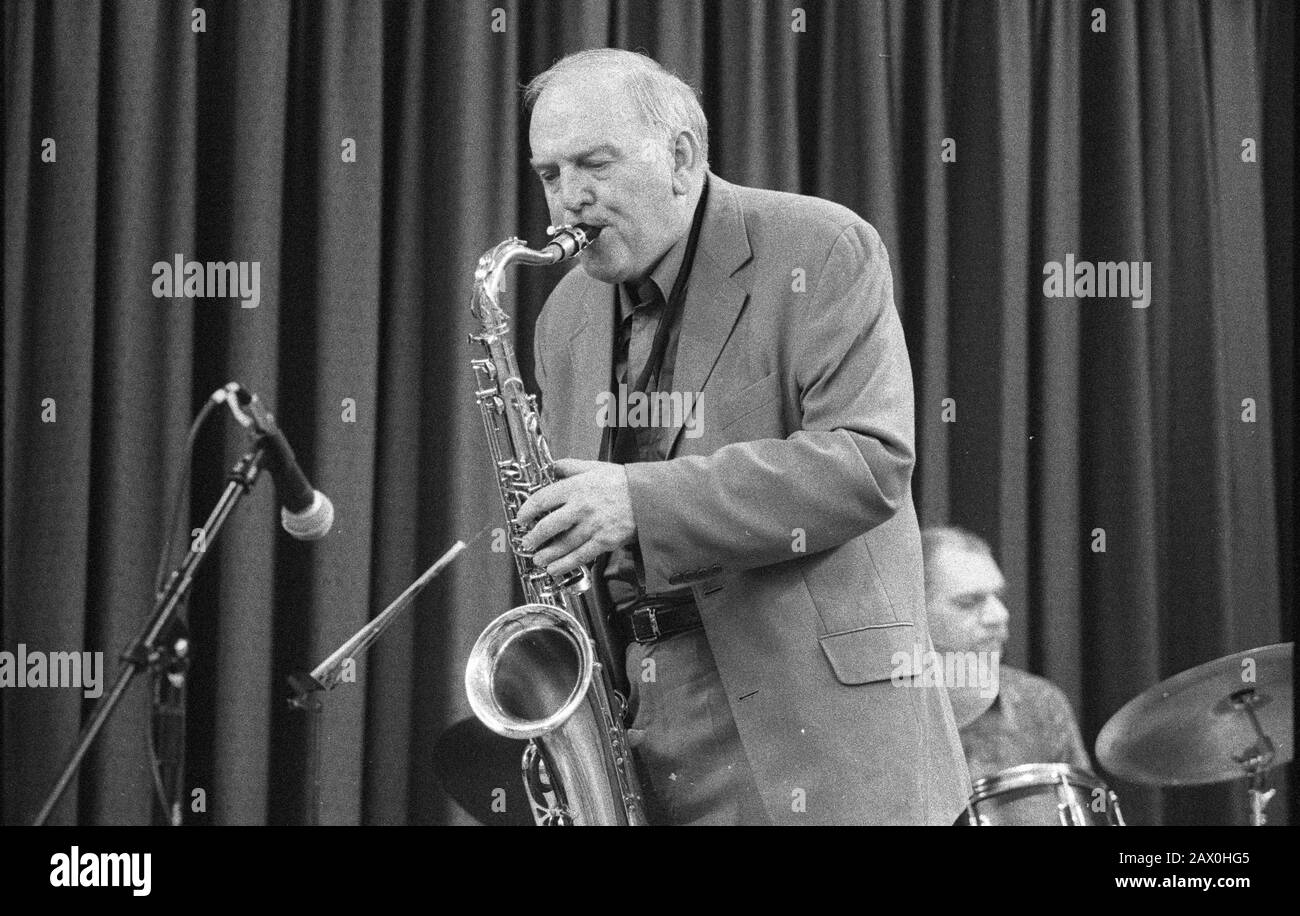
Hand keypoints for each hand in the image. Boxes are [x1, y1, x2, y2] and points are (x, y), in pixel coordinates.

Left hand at [515, 459, 635, 576]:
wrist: (649, 497)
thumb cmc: (623, 482)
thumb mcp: (594, 467)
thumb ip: (570, 466)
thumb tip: (552, 466)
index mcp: (577, 487)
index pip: (543, 499)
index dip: (527, 510)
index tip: (521, 517)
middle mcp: (581, 507)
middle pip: (549, 525)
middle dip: (533, 537)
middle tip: (526, 542)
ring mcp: (593, 526)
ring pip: (562, 544)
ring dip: (546, 554)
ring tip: (537, 559)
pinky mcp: (604, 541)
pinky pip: (580, 556)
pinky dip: (565, 564)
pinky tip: (555, 568)